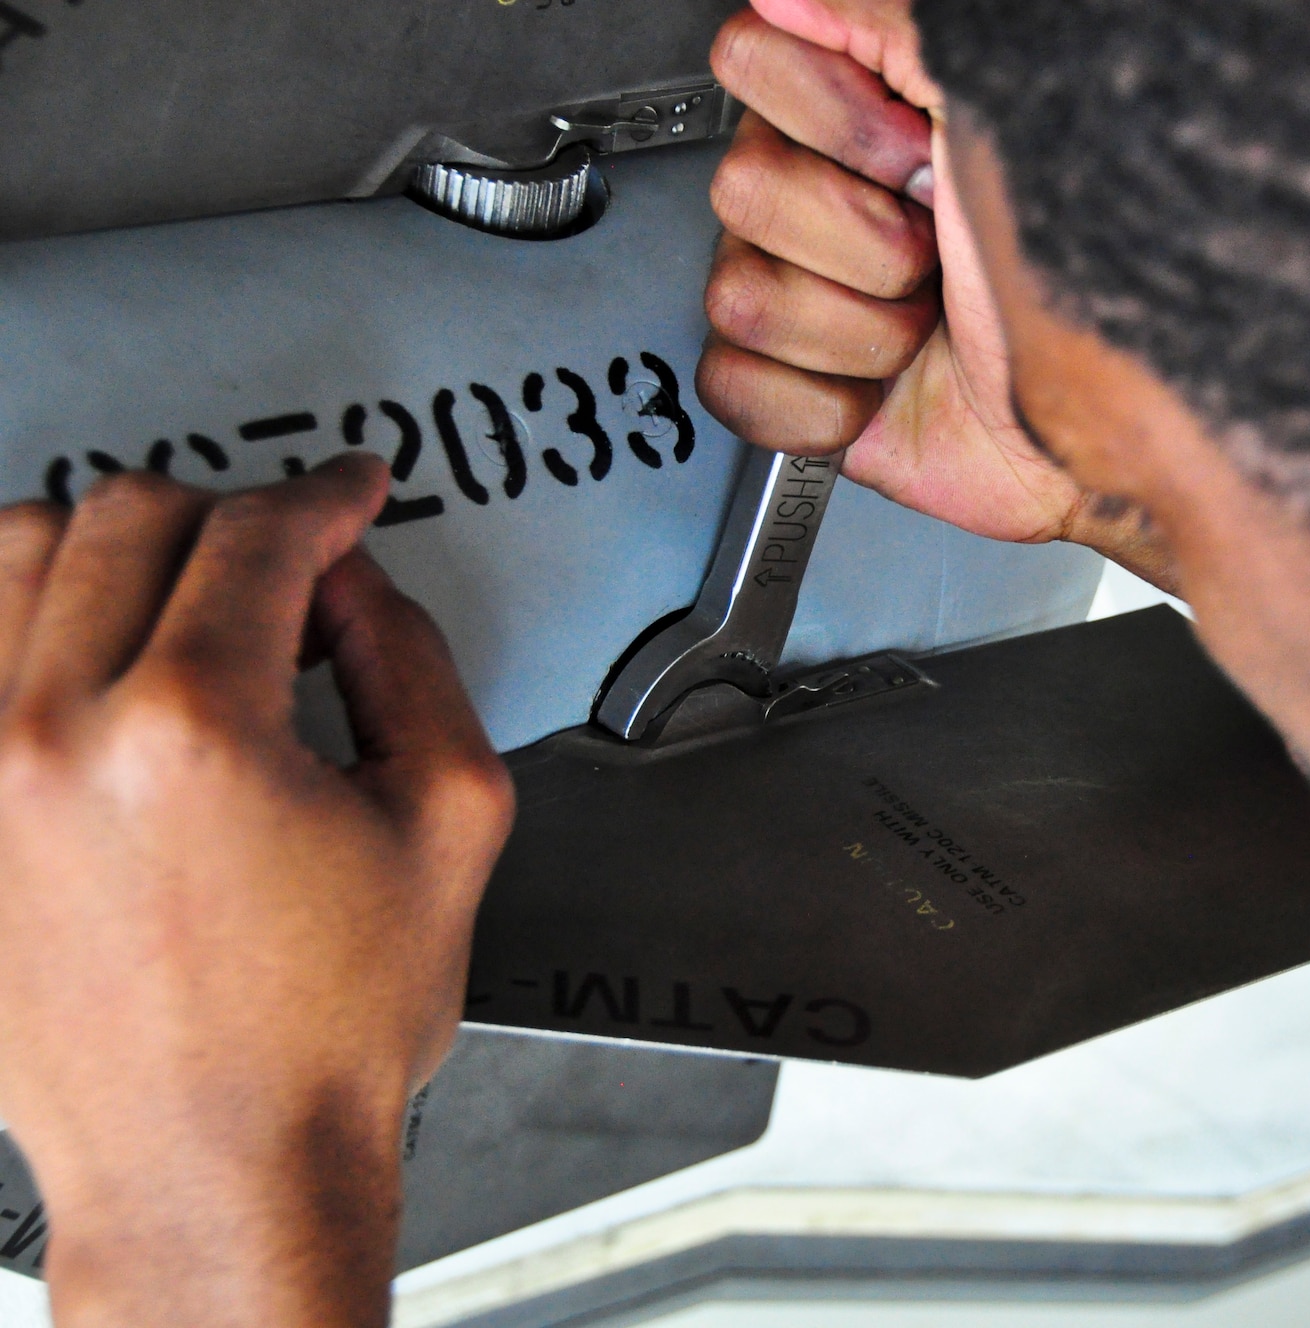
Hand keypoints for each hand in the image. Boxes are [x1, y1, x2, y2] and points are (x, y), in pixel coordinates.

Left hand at [0, 458, 513, 1326]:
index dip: (323, 494)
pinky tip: (81, 637)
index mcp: (195, 731)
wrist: (216, 1165)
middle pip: (130, 514)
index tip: (346, 494)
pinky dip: (20, 611)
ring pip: (14, 551)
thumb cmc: (321, 1033)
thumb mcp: (449, 820)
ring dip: (112, 539)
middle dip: (230, 509)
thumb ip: (412, 661)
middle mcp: (57, 736)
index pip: (256, 533)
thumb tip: (356, 587)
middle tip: (286, 552)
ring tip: (181, 585)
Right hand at [701, 0, 1177, 588]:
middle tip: (933, 259)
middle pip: (744, 188)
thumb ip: (890, 27)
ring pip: (740, 295)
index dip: (833, 120)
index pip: (755, 62)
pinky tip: (880, 390)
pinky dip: (821, 406)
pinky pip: (736, 386)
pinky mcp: (792, 388)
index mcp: (860, 116)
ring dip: (858, 331)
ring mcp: (802, 294)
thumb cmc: (1071, 278)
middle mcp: (821, 197)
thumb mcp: (1001, 113)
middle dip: (865, 242)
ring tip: (923, 330)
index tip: (914, 153)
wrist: (1093, 428)